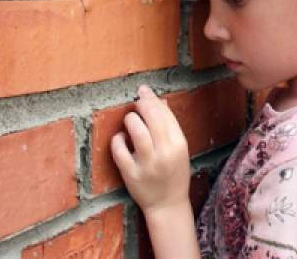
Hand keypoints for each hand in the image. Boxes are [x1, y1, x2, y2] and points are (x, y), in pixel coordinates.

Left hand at [110, 84, 190, 213]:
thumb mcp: (179, 149)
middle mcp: (164, 153)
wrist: (168, 204)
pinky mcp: (131, 174)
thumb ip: (171, 126)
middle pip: (151, 118)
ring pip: (136, 131)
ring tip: (129, 119)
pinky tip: (120, 137)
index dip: (152, 99)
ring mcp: (147, 164)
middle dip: (141, 104)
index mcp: (179, 145)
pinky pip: (119, 150)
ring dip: (130, 119)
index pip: (165, 114)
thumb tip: (160, 101)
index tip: (144, 91)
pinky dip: (117, 139)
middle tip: (136, 101)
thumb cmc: (174, 172)